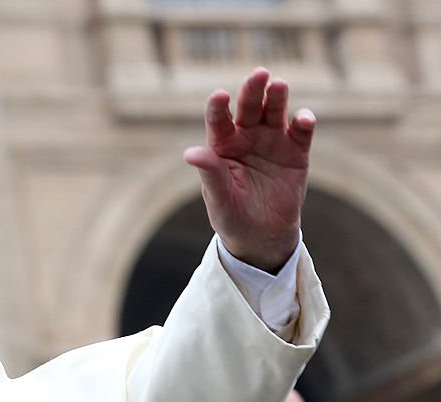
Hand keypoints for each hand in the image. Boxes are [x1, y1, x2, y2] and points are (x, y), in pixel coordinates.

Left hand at [185, 68, 314, 271]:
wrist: (261, 236)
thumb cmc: (231, 215)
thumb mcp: (219, 198)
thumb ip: (210, 173)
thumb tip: (190, 153)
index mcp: (221, 146)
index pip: (218, 121)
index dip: (218, 107)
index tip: (219, 96)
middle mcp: (246, 137)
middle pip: (249, 108)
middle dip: (252, 90)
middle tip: (259, 74)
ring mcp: (272, 141)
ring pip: (275, 112)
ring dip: (277, 97)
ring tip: (279, 85)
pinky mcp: (296, 151)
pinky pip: (301, 132)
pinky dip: (303, 122)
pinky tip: (303, 119)